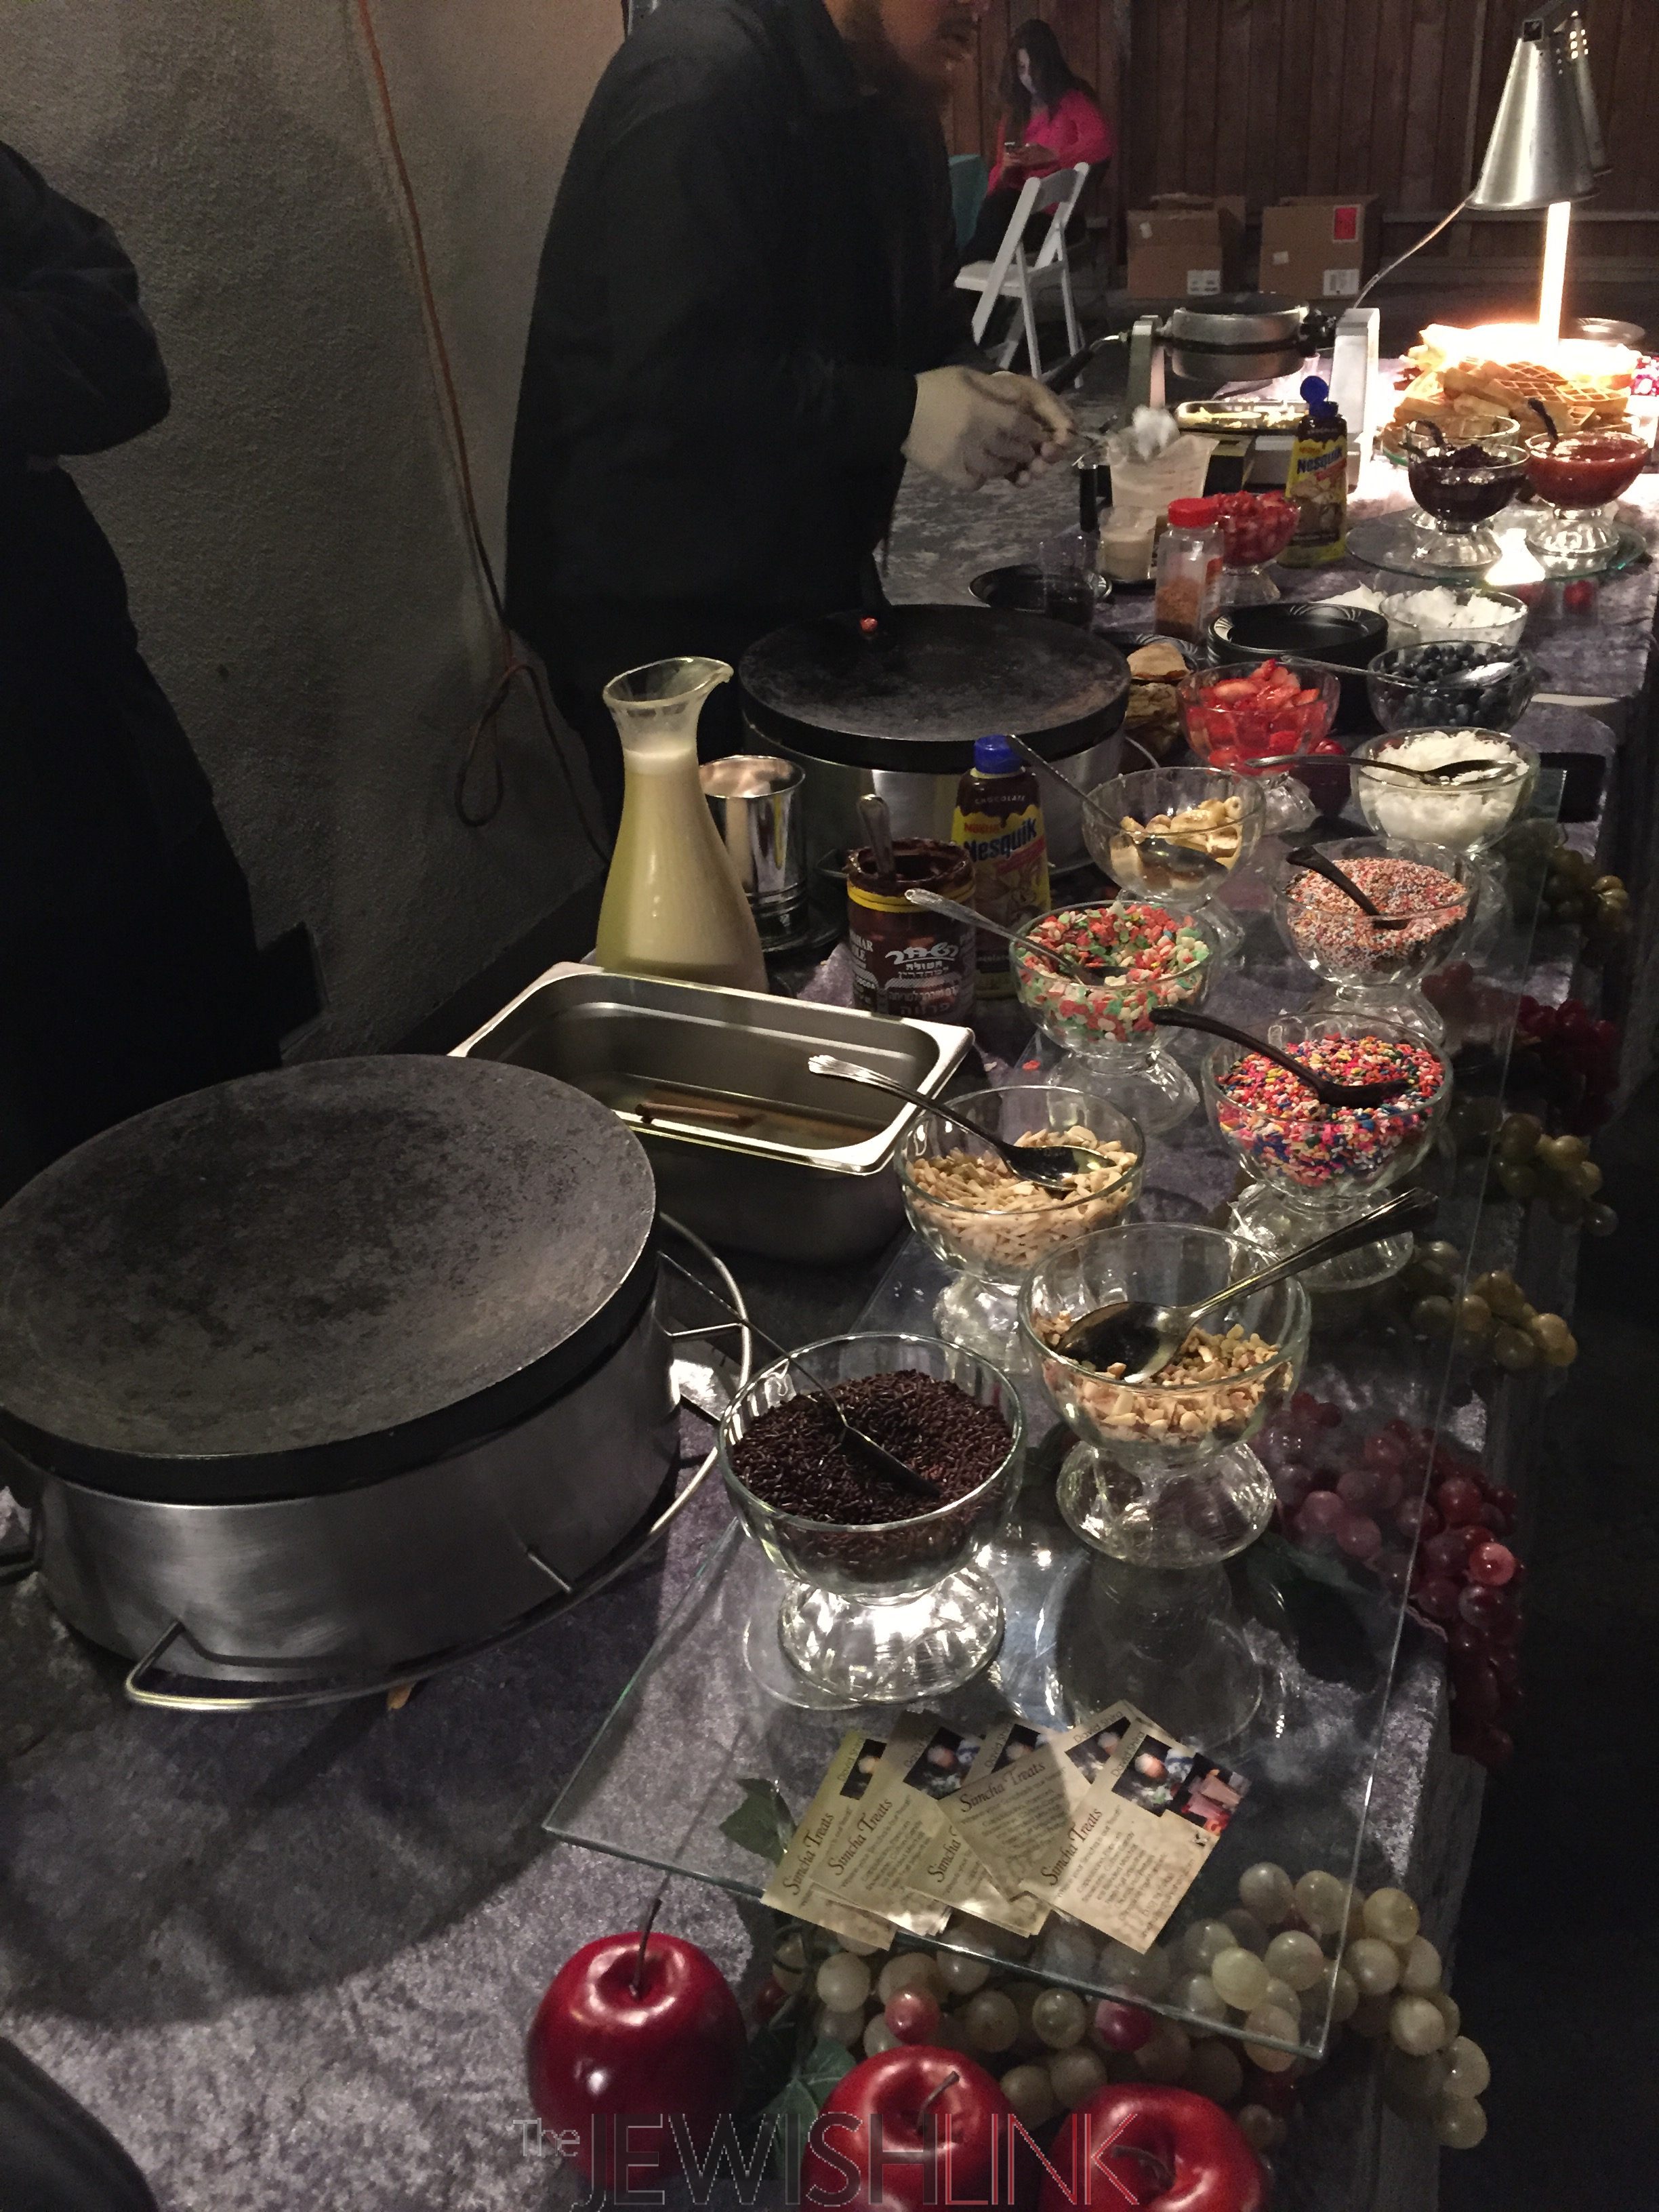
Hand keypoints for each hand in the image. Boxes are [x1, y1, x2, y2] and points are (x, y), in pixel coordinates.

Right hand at [903, 365, 1047, 489]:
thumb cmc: (934, 389)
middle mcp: (978, 436)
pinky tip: (978, 471)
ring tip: (1002, 460)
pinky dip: (980, 479)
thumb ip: (996, 387)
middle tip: (1021, 449)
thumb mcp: (967, 376)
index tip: (1034, 433)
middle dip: (1022, 450)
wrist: (898, 410)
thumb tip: (1022, 399)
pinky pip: (974, 482)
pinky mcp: (949, 472)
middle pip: (1013, 450)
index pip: (1021, 426)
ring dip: (1004, 466)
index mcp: (984, 410)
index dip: (1032, 432)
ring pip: (996, 469)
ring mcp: (963, 457)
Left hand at [987, 371, 1075, 482]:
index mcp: (1049, 415)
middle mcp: (1040, 433)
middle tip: (1045, 454)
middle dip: (1053, 454)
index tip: (1061, 440)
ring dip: (1039, 469)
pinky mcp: (1009, 462)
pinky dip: (1023, 478)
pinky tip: (1021, 478)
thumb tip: (1069, 431)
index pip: (1069, 429)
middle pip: (1056, 450)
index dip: (1068, 437)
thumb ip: (1053, 408)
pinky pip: (1021, 474)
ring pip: (1039, 465)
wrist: (972, 399)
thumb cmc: (1003, 390)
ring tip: (1033, 469)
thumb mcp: (1031, 392)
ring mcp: (1024, 449)